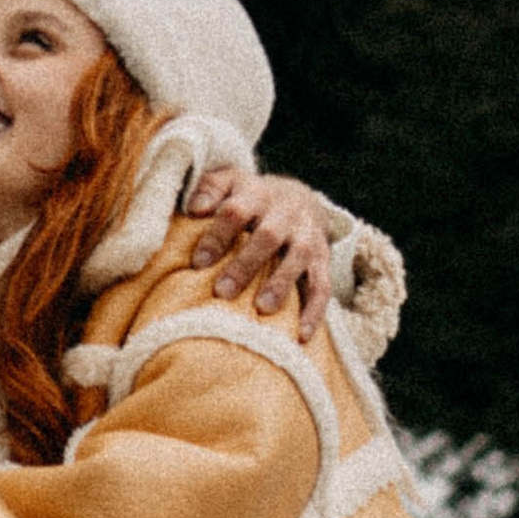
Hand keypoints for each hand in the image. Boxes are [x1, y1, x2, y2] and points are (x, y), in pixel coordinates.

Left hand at [187, 168, 333, 337]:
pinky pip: (322, 286)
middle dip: (246, 264)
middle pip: (268, 236)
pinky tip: (301, 335)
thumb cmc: (250, 198)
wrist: (301, 198)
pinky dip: (314, 311)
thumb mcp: (229, 182)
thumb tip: (194, 209)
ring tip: (262, 309)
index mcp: (258, 194)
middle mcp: (286, 213)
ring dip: (281, 284)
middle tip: (222, 292)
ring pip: (298, 258)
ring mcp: (308, 236)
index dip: (218, 236)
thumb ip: (210, 188)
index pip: (236, 212)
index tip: (198, 262)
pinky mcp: (323, 259)